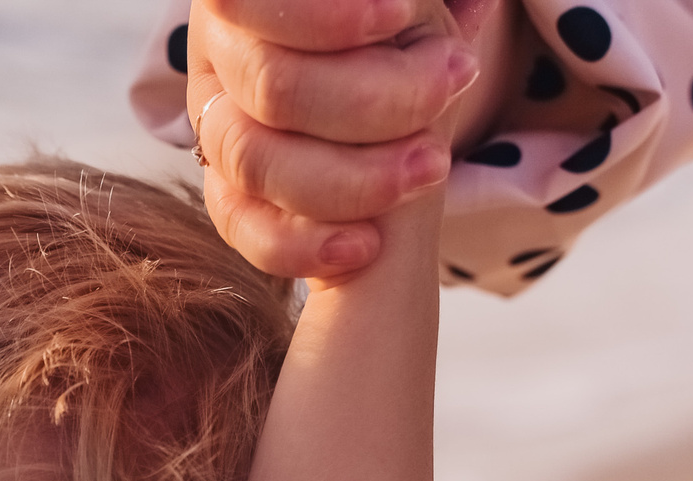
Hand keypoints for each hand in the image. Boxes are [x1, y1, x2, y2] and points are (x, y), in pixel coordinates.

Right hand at [186, 0, 498, 278]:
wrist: (395, 98)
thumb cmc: (404, 25)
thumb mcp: (411, 3)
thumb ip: (416, 2)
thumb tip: (475, 0)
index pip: (247, 1)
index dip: (321, 17)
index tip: (399, 17)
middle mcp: (222, 56)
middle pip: (273, 87)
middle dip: (372, 100)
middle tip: (456, 81)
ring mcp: (217, 127)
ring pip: (254, 161)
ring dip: (353, 177)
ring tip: (432, 165)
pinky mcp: (226, 192)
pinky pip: (242, 227)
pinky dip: (303, 244)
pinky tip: (366, 243)